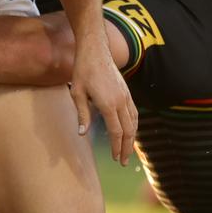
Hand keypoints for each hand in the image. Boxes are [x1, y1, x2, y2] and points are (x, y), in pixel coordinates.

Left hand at [70, 38, 137, 165]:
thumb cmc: (83, 71)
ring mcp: (126, 96)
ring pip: (134, 122)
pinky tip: (131, 131)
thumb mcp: (77, 93)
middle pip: (128, 130)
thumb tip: (83, 134)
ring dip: (132, 138)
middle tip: (122, 162)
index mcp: (108, 104)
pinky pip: (134, 112)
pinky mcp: (127, 91)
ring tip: (127, 151)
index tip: (114, 158)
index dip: (116, 147)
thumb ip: (82, 114)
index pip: (116, 131)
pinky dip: (134, 125)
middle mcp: (120, 101)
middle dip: (126, 148)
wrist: (95, 50)